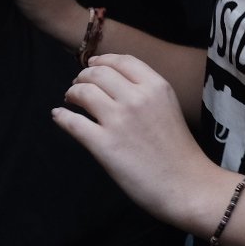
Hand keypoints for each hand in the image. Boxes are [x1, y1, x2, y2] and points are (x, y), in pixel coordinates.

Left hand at [52, 53, 229, 229]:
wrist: (186, 185)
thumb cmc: (180, 151)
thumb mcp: (169, 107)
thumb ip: (146, 93)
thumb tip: (115, 85)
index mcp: (156, 86)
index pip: (121, 60)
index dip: (102, 60)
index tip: (92, 64)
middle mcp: (136, 97)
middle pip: (98, 73)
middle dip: (83, 77)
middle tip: (78, 86)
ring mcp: (119, 120)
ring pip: (83, 92)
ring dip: (72, 93)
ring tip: (70, 100)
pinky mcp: (104, 144)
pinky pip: (73, 122)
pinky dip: (61, 117)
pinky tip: (58, 116)